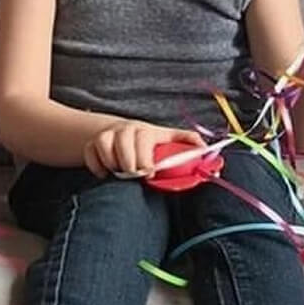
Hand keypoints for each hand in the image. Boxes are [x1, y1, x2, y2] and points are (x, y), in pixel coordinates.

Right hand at [83, 120, 204, 178]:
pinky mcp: (92, 143)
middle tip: (136, 175)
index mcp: (147, 131)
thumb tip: (212, 157)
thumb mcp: (168, 141)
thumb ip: (188, 145)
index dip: (146, 158)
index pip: (145, 139)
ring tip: (121, 173)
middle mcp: (127, 129)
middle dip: (130, 165)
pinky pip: (91, 155)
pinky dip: (97, 167)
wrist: (118, 133)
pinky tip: (106, 173)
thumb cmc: (148, 143)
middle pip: (124, 144)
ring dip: (113, 165)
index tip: (150, 173)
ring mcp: (108, 134)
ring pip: (105, 147)